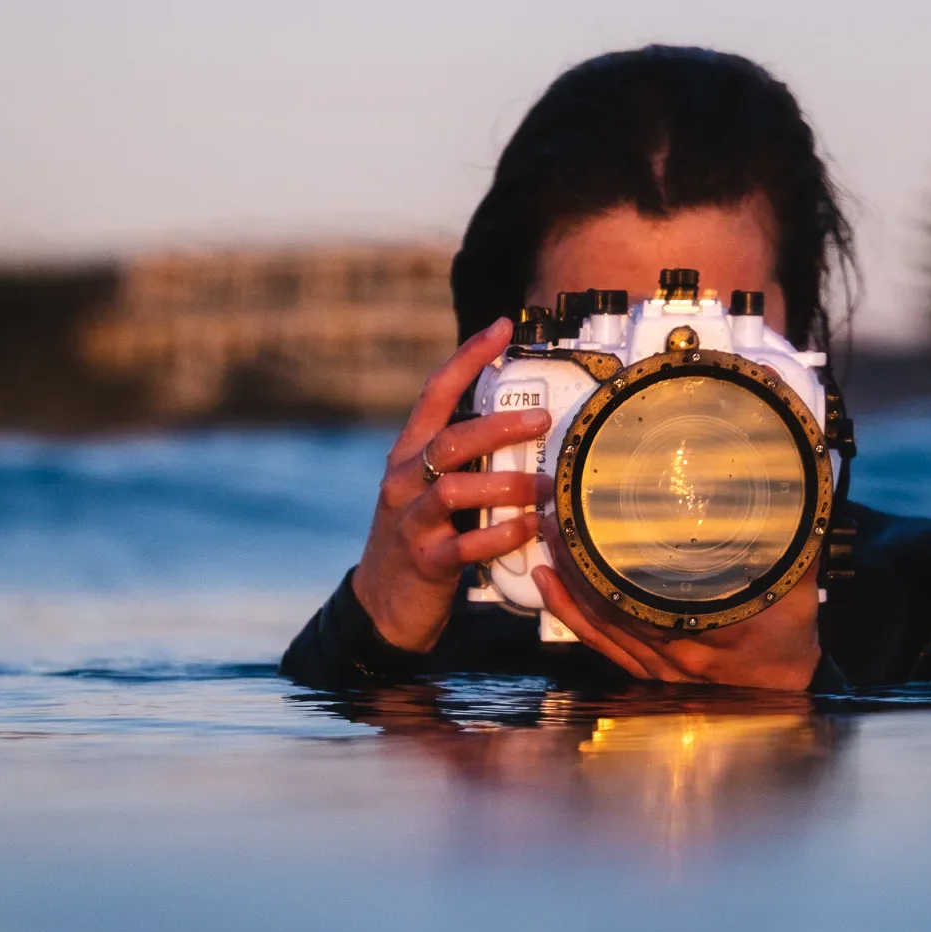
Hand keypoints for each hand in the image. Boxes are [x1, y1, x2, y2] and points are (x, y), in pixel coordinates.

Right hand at [352, 318, 551, 652]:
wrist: (384, 603)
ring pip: (454, 490)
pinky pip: (466, 546)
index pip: (435, 392)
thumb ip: (466, 457)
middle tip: (542, 421)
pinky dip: (503, 535)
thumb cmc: (423, 534)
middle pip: (449, 439)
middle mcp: (404, 480)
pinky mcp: (425, 561)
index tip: (502, 327)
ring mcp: (411, 522)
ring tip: (546, 486)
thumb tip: (523, 421)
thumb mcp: (433, 486)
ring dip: (507, 485)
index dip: (467, 357)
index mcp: (409, 453)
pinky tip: (531, 528)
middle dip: (498, 426)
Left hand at [532, 519, 823, 690]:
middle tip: (556, 517)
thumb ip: (791, 530)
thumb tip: (791, 479)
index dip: (607, 559)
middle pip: (610, 604)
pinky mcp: (648, 671)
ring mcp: (658, 665)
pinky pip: (600, 644)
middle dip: (578, 561)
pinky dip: (571, 615)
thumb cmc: (793, 632)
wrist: (788, 687)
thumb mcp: (798, 576)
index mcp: (713, 625)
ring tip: (547, 543)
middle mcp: (677, 649)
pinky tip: (549, 588)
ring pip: (599, 625)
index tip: (587, 519)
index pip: (646, 593)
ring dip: (568, 585)